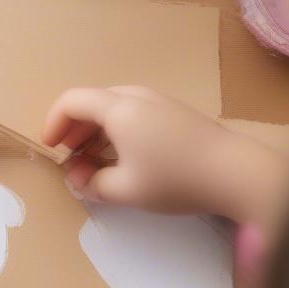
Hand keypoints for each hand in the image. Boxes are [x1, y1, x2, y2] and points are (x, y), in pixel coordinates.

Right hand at [42, 86, 288, 225]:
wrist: (237, 173)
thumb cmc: (176, 179)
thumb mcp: (125, 190)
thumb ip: (92, 184)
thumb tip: (77, 179)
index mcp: (118, 109)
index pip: (71, 101)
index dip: (53, 123)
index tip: (51, 148)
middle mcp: (136, 97)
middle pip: (92, 102)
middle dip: (73, 129)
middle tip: (70, 158)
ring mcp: (158, 102)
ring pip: (113, 107)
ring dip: (95, 131)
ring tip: (94, 162)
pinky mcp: (175, 114)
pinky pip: (133, 113)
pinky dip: (116, 130)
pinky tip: (123, 158)